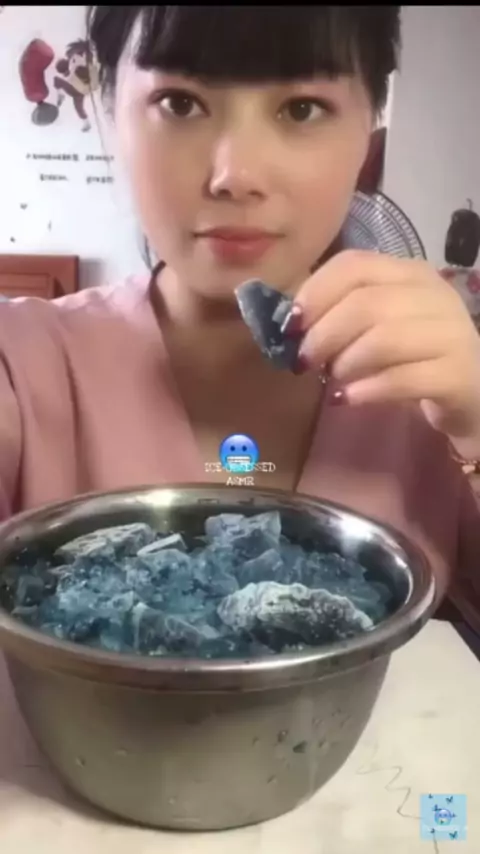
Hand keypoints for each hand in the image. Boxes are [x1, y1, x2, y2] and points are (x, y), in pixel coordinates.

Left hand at [287, 250, 479, 453]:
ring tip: (332, 379)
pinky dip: (366, 390)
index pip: (355, 264)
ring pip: (384, 339)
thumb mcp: (380, 326)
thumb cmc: (414, 357)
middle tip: (304, 361)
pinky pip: (402, 379)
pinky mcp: (457, 374)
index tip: (292, 324)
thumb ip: (341, 314)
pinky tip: (347, 398)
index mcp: (410, 273)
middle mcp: (435, 295)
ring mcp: (451, 334)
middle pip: (365, 303)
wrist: (474, 393)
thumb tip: (289, 323)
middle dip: (323, 334)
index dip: (315, 292)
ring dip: (344, 362)